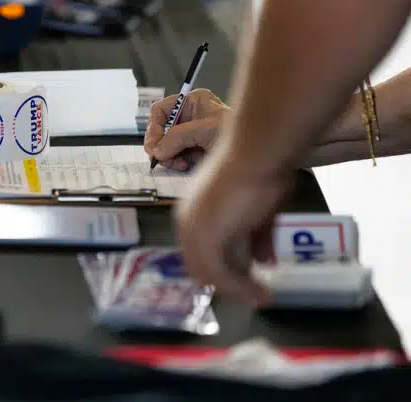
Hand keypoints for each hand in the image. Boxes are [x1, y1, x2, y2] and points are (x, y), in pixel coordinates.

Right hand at [143, 89, 230, 170]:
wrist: (258, 156)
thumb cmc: (238, 134)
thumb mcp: (205, 130)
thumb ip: (178, 138)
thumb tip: (157, 150)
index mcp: (193, 102)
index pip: (161, 110)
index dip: (153, 127)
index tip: (153, 146)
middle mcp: (190, 116)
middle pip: (161, 130)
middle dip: (161, 145)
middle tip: (164, 159)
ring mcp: (191, 134)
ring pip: (165, 146)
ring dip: (169, 157)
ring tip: (181, 163)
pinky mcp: (194, 150)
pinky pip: (175, 157)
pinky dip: (177, 163)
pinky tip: (187, 164)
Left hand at [174, 145, 294, 305]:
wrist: (257, 154)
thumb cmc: (260, 171)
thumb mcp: (260, 209)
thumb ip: (257, 235)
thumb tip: (264, 260)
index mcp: (195, 211)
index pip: (202, 249)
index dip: (224, 266)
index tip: (247, 276)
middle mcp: (187, 222)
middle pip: (203, 264)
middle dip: (230, 281)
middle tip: (254, 292)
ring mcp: (192, 232)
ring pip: (211, 274)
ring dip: (238, 289)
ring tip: (261, 297)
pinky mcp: (203, 242)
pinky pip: (220, 276)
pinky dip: (241, 289)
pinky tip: (260, 294)